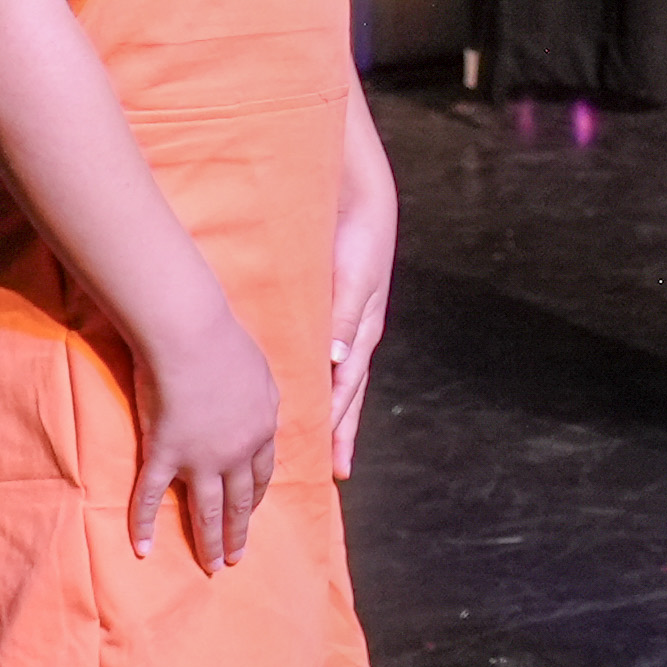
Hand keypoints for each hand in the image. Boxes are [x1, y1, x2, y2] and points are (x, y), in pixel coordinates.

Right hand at [131, 308, 278, 568]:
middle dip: (238, 532)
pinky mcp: (164, 454)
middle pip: (240, 501)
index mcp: (261, 430)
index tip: (252, 512)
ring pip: (207, 509)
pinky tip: (142, 549)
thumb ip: (264, 400)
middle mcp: (235, 452)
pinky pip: (151, 496)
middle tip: (235, 558)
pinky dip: (144, 523)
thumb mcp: (262, 373)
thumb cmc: (227, 343)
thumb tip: (265, 413)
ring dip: (207, 541)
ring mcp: (199, 458)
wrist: (192, 336)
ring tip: (210, 566)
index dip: (255, 496)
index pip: (260, 474)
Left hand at [327, 166, 396, 481]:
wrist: (361, 197)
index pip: (348, 391)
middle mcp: (354, 334)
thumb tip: (336, 360)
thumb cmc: (359, 237)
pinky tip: (305, 387)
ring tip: (321, 440)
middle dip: (340, 430)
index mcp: (361, 332)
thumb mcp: (355, 279)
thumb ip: (344, 317)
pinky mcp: (331, 307)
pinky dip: (319, 376)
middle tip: (334, 470)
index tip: (337, 468)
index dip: (341, 428)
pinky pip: (324, 352)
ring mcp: (344, 323)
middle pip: (345, 393)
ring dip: (329, 408)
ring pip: (336, 376)